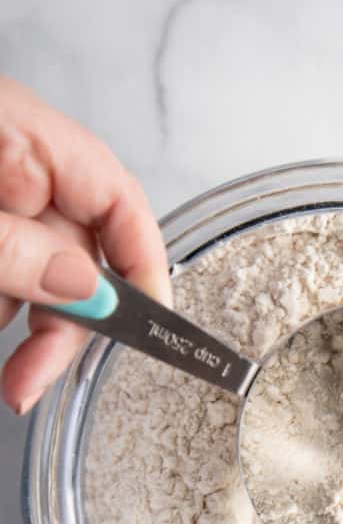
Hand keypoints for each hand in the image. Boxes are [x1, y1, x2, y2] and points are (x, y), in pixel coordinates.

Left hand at [0, 77, 169, 413]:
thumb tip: (91, 294)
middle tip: (32, 383)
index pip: (120, 204)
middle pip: (78, 257)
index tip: (147, 329)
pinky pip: (6, 275)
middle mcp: (21, 168)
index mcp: (30, 141)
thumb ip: (22, 253)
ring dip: (26, 328)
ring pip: (37, 277)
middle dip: (64, 326)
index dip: (144, 269)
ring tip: (5, 372)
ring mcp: (0, 198)